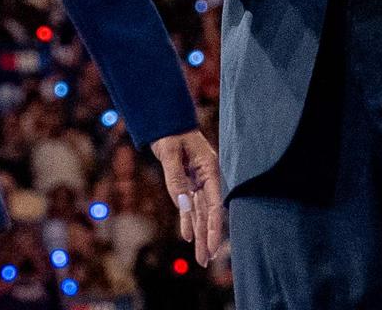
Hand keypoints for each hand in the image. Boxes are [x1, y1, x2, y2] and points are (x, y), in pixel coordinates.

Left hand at [150, 129, 224, 265]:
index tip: (213, 246)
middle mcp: (207, 178)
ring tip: (202, 258)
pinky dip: (188, 220)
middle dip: (208, 237)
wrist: (166, 122)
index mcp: (210, 169)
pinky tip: (188, 236)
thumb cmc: (171, 132)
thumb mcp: (171, 152)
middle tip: (206, 260)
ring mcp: (198, 181)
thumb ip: (176, 178)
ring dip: (200, 234)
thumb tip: (182, 205)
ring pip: (200, 213)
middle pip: (209, 213)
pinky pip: (189, 205)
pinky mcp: (188, 183)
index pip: (214, 204)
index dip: (214, 227)